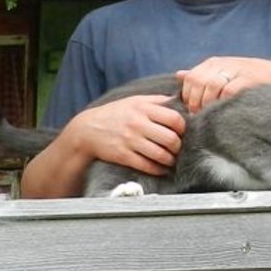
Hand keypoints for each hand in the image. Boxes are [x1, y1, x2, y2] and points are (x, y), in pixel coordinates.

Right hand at [69, 93, 185, 176]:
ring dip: (170, 160)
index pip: (174, 118)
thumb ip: (156, 101)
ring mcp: (130, 140)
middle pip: (170, 138)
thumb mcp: (134, 100)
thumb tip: (179, 101)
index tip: (181, 131)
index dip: (182, 127)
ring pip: (161, 155)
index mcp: (143, 107)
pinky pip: (147, 166)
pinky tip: (160, 168)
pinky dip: (158, 169)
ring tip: (170, 159)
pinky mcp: (123, 155)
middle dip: (178, 146)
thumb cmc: (115, 113)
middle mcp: (138, 123)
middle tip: (177, 148)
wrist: (87, 129)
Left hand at [175, 56, 270, 111]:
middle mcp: (223, 64)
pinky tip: (227, 113)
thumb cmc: (249, 82)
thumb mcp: (224, 74)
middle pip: (198, 82)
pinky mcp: (250, 79)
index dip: (189, 97)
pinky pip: (229, 92)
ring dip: (209, 105)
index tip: (194, 112)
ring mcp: (237, 70)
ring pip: (211, 86)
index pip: (191, 79)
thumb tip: (179, 75)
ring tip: (213, 117)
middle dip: (197, 103)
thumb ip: (202, 75)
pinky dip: (225, 104)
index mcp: (214, 63)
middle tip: (202, 118)